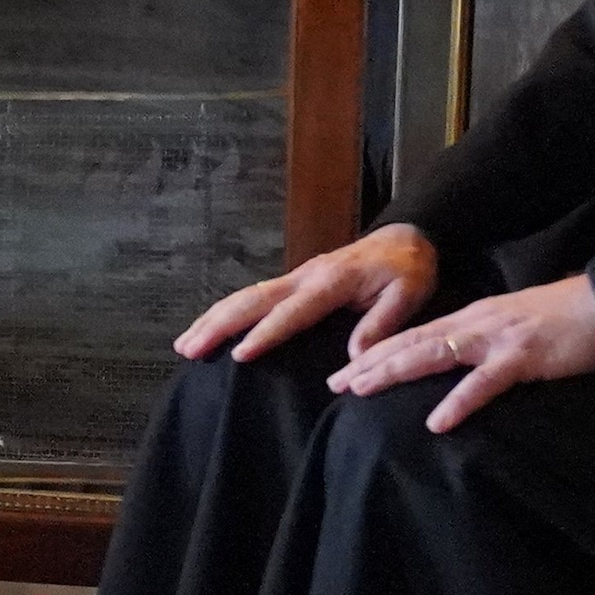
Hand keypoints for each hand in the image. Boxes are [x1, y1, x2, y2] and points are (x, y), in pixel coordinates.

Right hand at [176, 223, 441, 364]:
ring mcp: (296, 277)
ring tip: (184, 344)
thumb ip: (380, 324)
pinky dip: (227, 313)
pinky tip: (211, 328)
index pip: (291, 312)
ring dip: (213, 319)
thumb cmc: (409, 269)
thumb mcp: (408, 295)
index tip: (238, 355)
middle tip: (187, 350)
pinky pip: (254, 297)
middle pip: (252, 300)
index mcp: (330, 282)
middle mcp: (305, 277)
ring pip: (245, 297)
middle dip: (218, 325)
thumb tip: (353, 358)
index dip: (264, 334)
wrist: (408, 236)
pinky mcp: (295, 282)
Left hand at [325, 269, 594, 433]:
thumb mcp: (511, 328)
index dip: (375, 352)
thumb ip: (482, 346)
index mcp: (471, 319)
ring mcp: (496, 339)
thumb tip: (456, 369)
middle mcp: (474, 324)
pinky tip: (436, 422)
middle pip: (410, 343)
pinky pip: (484, 383)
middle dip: (369, 363)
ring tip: (360, 391)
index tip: (342, 371)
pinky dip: (458, 402)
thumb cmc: (564, 321)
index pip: (412, 335)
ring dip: (394, 372)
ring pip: (433, 354)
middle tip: (332, 385)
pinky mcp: (523, 357)